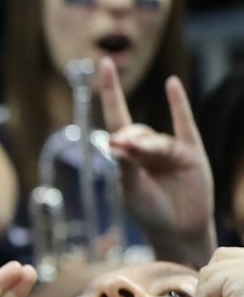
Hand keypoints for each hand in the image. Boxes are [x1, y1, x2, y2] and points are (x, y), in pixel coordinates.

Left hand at [98, 57, 214, 264]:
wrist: (179, 231)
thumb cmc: (149, 212)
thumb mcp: (132, 191)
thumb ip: (125, 166)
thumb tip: (114, 141)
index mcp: (126, 155)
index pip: (116, 117)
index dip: (110, 92)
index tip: (103, 64)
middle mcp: (147, 148)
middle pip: (136, 132)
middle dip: (132, 140)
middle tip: (124, 148)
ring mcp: (170, 150)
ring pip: (158, 139)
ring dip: (150, 147)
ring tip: (147, 160)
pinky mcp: (192, 154)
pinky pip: (184, 125)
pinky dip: (178, 105)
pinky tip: (172, 85)